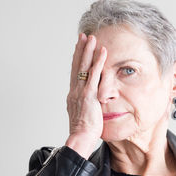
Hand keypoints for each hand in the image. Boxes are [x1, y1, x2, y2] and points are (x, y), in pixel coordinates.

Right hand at [65, 33, 106, 158]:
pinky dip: (98, 62)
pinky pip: (95, 75)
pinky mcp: (89, 96)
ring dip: (88, 51)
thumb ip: (85, 106)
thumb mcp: (82, 115)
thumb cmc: (83, 132)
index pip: (75, 73)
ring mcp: (81, 92)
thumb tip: (89, 103)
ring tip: (91, 37)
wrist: (79, 139)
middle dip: (80, 49)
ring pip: (84, 67)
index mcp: (73, 95)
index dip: (77, 59)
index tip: (78, 47)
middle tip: (82, 36)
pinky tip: (102, 52)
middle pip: (77, 66)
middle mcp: (74, 91)